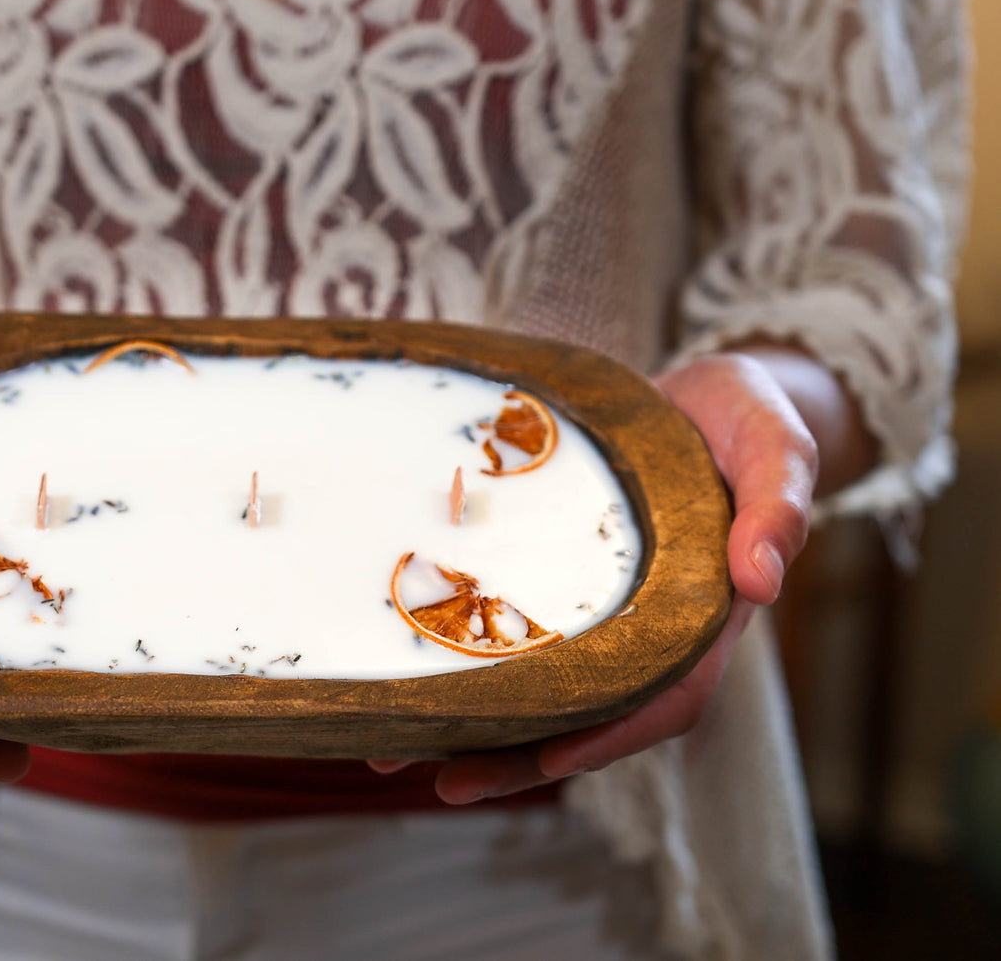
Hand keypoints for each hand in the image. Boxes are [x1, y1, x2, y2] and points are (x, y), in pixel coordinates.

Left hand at [373, 351, 828, 802]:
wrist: (701, 396)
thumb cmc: (746, 421)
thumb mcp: (774, 446)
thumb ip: (778, 506)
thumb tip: (762, 581)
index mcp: (706, 615)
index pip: (670, 696)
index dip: (617, 732)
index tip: (557, 760)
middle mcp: (651, 631)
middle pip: (591, 715)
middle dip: (522, 756)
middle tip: (449, 783)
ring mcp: (603, 616)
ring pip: (545, 692)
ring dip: (480, 730)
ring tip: (400, 754)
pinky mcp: (561, 590)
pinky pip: (517, 641)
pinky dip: (469, 668)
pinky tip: (410, 679)